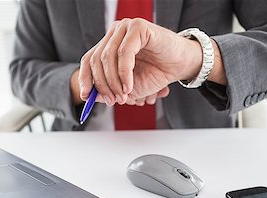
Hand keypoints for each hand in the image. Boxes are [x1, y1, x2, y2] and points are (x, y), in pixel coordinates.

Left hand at [78, 18, 203, 105]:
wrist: (180, 65)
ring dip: (114, 82)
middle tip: (112, 101)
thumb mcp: (127, 87)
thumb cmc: (156, 73)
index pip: (88, 59)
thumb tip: (91, 96)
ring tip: (124, 96)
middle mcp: (115, 34)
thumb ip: (108, 89)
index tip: (86, 96)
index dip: (85, 78)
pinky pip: (124, 53)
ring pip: (108, 57)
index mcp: (109, 45)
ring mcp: (125, 28)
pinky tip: (129, 86)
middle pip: (96, 60)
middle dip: (103, 85)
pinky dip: (124, 73)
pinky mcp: (138, 28)